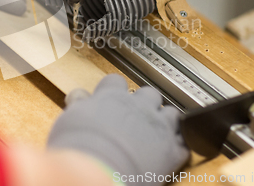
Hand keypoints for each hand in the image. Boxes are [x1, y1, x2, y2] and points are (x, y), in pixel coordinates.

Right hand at [47, 74, 189, 184]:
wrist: (98, 171)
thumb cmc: (78, 149)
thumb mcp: (69, 120)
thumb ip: (79, 105)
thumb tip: (78, 97)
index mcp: (111, 97)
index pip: (116, 81)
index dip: (114, 90)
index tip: (111, 98)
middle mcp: (138, 106)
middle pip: (149, 94)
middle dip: (144, 103)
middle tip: (135, 117)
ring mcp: (158, 126)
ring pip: (171, 113)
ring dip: (164, 121)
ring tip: (155, 133)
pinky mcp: (171, 151)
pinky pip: (183, 142)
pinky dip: (177, 146)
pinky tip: (169, 151)